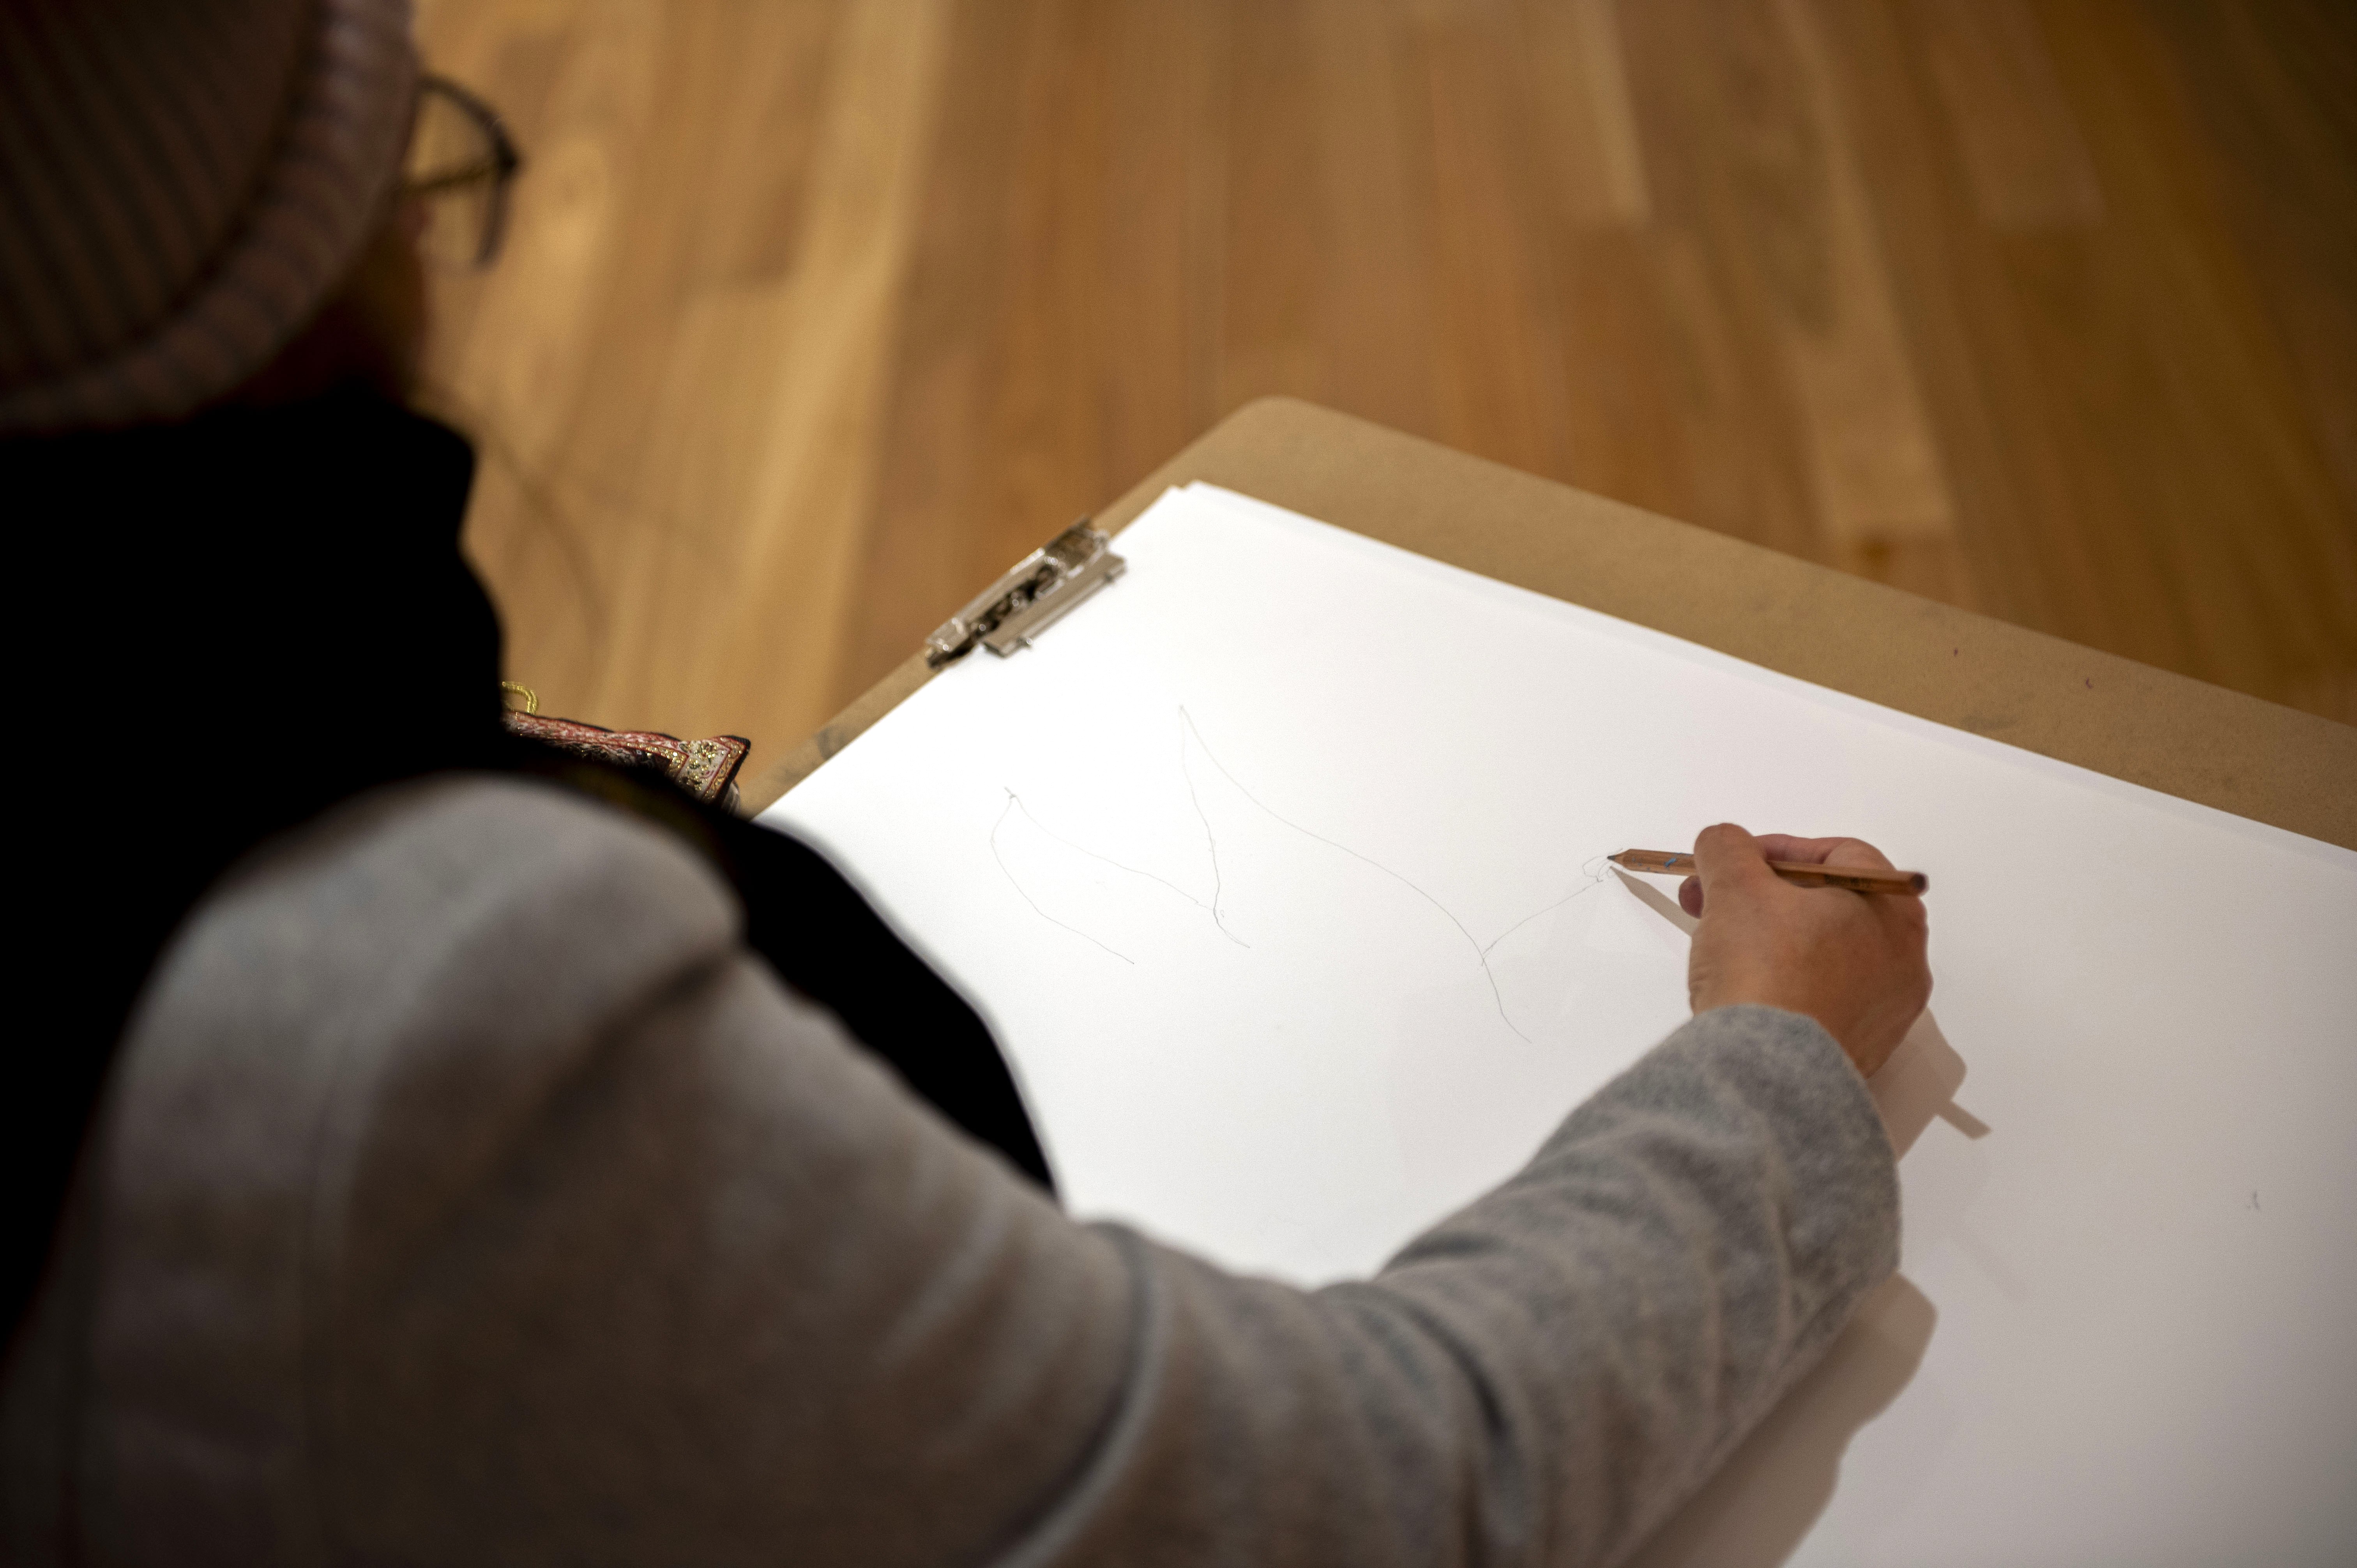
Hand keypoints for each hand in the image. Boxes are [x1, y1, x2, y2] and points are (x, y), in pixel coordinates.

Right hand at [1679, 824, 1930, 1076]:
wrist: (1767, 1073)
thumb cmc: (1765, 972)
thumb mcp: (1734, 886)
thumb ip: (1727, 848)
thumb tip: (1725, 843)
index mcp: (1892, 908)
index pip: (1835, 855)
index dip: (1774, 850)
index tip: (1732, 862)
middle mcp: (1904, 959)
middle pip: (1827, 905)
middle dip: (1761, 896)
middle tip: (1712, 899)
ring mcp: (1886, 1010)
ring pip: (1823, 953)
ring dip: (1770, 939)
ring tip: (1720, 945)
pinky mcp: (1860, 1049)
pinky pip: (1822, 999)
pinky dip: (1785, 984)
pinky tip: (1746, 989)